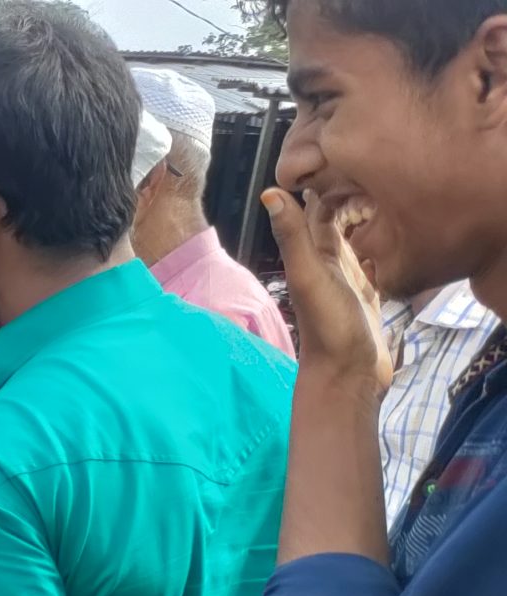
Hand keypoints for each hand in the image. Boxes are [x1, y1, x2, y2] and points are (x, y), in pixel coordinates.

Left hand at [264, 188, 392, 393]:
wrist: (346, 374)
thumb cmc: (328, 327)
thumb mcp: (309, 276)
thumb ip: (292, 237)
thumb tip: (270, 192)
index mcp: (312, 255)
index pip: (316, 209)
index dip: (324, 184)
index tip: (342, 158)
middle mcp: (327, 263)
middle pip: (335, 220)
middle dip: (347, 196)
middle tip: (370, 170)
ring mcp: (348, 278)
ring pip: (353, 238)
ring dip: (363, 217)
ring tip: (381, 193)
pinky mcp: (368, 294)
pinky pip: (372, 261)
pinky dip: (378, 245)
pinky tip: (389, 234)